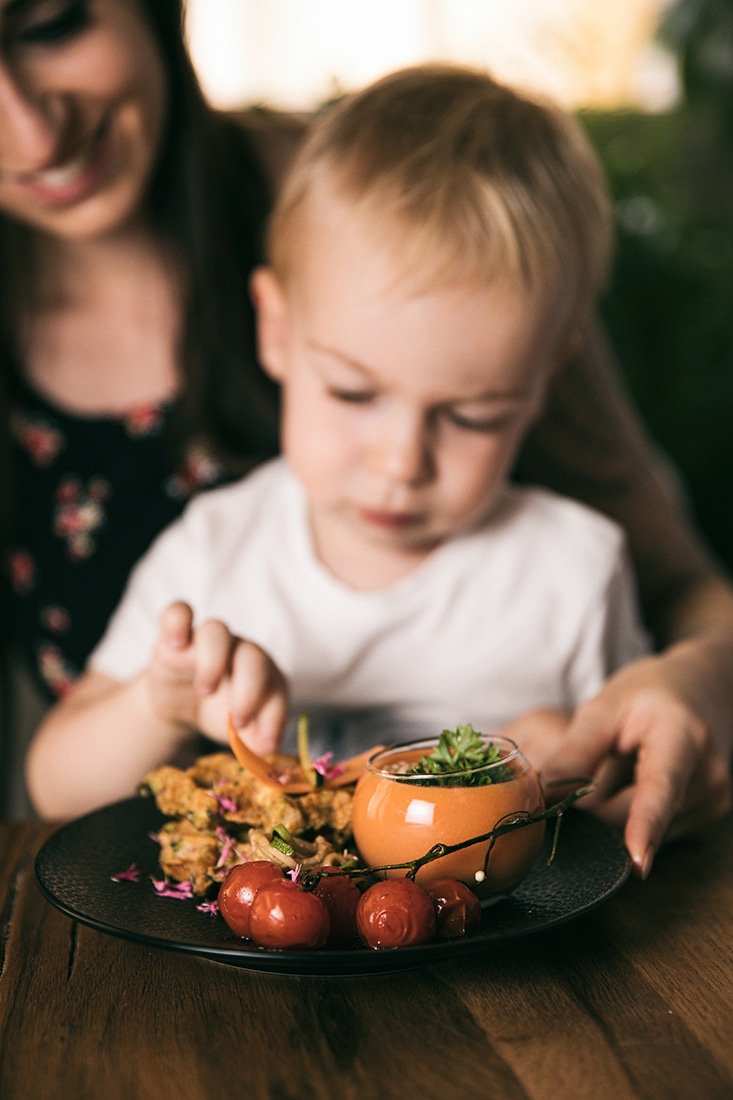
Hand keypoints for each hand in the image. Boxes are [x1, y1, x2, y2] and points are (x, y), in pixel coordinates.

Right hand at [148, 601, 287, 753]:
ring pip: (216, 630)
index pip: (276, 685)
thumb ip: (255, 740)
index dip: (274, 716)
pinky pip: (178, 611)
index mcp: (264, 674)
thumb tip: (266, 750)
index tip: (263, 745)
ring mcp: (208, 640)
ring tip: (205, 690)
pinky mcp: (177, 634)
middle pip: (251, 654)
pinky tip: (176, 645)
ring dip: (213, 660)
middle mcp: (240, 651)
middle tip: (237, 720)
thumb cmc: (220, 713)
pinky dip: (177, 622)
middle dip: (249, 688)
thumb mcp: (239, 732)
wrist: (181, 706)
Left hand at [532, 654, 731, 878]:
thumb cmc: (647, 696)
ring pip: (642, 833)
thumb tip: (540, 798)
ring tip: (620, 771)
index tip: (637, 860)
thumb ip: (574, 753)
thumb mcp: (604, 709)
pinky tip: (636, 786)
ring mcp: (711, 804)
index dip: (646, 825)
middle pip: (635, 818)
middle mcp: (707, 777)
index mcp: (683, 737)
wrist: (698, 692)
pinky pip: (655, 835)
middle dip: (594, 810)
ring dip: (614, 814)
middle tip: (573, 782)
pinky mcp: (706, 822)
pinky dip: (632, 819)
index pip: (661, 787)